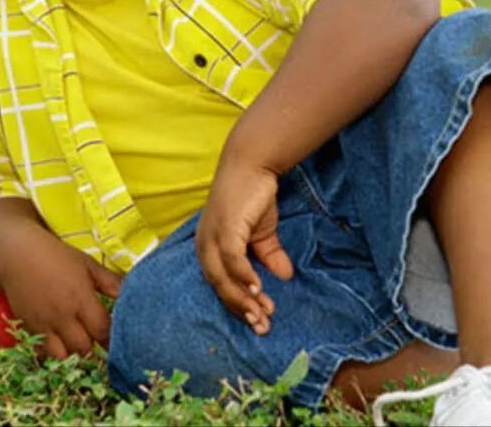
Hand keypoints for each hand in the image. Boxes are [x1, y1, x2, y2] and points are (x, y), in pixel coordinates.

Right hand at [0, 233, 121, 359]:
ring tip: (79, 343)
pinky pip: (43, 350)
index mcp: (81, 299)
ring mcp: (43, 324)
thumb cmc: (57, 257)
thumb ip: (110, 282)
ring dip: (73, 353)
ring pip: (62, 355)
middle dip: (94, 347)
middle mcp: (62, 316)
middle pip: (84, 347)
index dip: (112, 338)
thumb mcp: (88, 265)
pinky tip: (60, 342)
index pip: (102, 330)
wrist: (17, 255)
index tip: (119, 338)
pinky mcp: (28, 327)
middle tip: (99, 341)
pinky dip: (53, 351)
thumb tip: (131, 295)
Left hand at [196, 160, 293, 334]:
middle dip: (242, 309)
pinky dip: (243, 276)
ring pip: (224, 278)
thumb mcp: (263, 233)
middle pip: (220, 287)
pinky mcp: (225, 228)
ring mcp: (211, 237)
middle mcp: (204, 246)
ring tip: (263, 313)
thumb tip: (286, 277)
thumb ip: (270, 255)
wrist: (252, 164)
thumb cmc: (253, 196)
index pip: (221, 285)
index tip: (259, 321)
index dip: (239, 304)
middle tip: (262, 326)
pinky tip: (258, 289)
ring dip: (244, 298)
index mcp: (209, 249)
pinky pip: (231, 259)